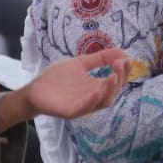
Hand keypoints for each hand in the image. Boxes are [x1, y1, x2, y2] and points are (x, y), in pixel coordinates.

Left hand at [15, 48, 130, 121]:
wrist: (35, 88)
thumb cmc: (57, 77)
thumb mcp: (80, 63)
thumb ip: (99, 58)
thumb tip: (121, 51)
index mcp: (97, 86)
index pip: (115, 80)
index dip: (123, 71)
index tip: (127, 59)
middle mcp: (93, 97)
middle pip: (113, 91)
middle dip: (119, 78)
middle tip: (120, 64)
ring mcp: (83, 105)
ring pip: (103, 102)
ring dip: (110, 90)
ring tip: (113, 77)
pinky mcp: (72, 112)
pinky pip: (85, 108)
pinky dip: (93, 100)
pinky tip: (97, 90)